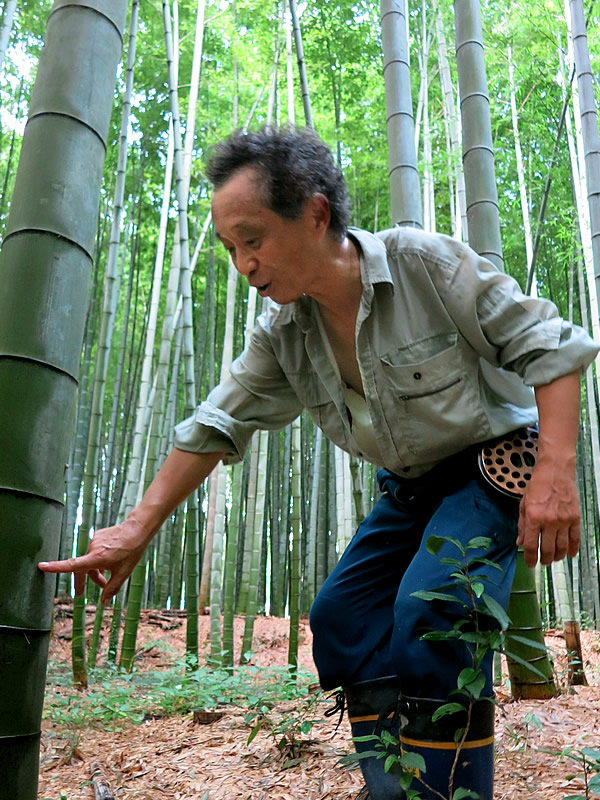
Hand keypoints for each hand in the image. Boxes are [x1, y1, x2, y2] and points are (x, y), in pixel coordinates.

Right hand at [38, 517, 150, 604]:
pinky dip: (98, 560)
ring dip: (94, 571)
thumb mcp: (124, 573)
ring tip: (106, 578)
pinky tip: (109, 562)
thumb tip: (104, 603)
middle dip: (82, 581)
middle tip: (80, 594)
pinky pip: (94, 552)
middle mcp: (92, 548)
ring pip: (89, 560)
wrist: (138, 529)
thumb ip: (112, 588)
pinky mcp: (98, 536)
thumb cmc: (132, 551)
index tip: (42, 566)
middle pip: (81, 568)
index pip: (72, 565)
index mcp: (96, 558)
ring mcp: (95, 541)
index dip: (56, 567)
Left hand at [517, 453, 580, 567]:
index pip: (531, 545)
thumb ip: (522, 525)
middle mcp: (549, 520)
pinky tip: (570, 554)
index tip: (530, 564)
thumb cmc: (538, 485)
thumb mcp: (523, 504)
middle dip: (545, 559)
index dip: (530, 558)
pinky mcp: (575, 517)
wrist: (556, 471)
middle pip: (548, 549)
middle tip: (543, 562)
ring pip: (562, 546)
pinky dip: (573, 548)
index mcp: (533, 517)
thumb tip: (520, 542)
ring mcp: (564, 520)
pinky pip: (575, 538)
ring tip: (554, 559)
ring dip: (558, 556)